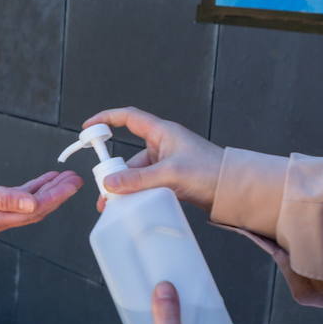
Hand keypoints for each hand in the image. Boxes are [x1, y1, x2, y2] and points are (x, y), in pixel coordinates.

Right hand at [0, 168, 81, 235]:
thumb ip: (2, 197)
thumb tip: (33, 204)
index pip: (34, 210)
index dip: (56, 196)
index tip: (71, 183)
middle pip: (36, 210)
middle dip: (58, 195)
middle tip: (76, 179)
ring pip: (30, 206)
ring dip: (49, 192)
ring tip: (66, 178)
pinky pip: (19, 202)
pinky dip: (34, 190)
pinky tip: (44, 180)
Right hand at [83, 108, 223, 212]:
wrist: (234, 189)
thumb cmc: (210, 171)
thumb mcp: (171, 173)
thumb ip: (138, 179)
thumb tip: (110, 184)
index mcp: (162, 132)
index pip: (128, 118)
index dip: (106, 119)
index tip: (88, 128)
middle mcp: (162, 145)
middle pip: (128, 156)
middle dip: (114, 172)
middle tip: (104, 189)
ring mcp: (166, 163)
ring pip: (137, 174)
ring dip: (126, 188)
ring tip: (116, 205)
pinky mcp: (171, 179)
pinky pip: (147, 184)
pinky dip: (138, 194)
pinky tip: (134, 205)